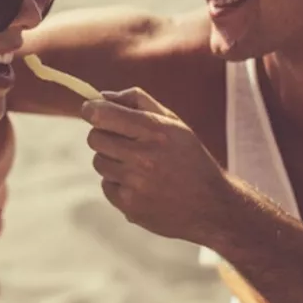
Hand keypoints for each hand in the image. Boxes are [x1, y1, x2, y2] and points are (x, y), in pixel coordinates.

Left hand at [80, 88, 230, 242]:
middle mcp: (144, 157)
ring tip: (137, 165)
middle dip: (103, 135)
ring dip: (111, 160)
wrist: (211, 205)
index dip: (91, 110)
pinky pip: (106, 185)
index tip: (91, 111)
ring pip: (99, 162)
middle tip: (121, 140)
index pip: (103, 114)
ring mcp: (136, 184)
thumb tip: (102, 96)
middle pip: (94, 138)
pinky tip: (141, 185)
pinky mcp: (130, 206)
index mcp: (156, 131)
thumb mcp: (173, 123)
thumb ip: (138, 101)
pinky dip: (118, 183)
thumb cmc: (190, 158)